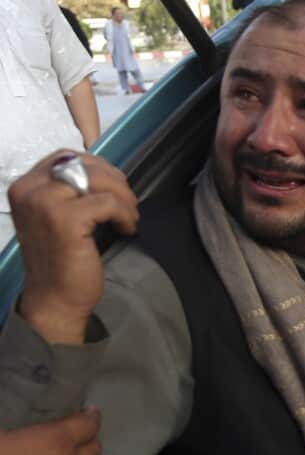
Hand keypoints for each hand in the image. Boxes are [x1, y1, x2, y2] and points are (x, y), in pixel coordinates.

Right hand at [9, 152, 138, 344]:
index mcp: (24, 186)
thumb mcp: (57, 216)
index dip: (98, 167)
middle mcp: (29, 190)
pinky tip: (127, 229)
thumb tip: (105, 173)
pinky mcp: (65, 220)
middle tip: (128, 203)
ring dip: (123, 196)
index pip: (66, 156)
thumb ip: (70, 191)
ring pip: (98, 179)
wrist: (54, 299)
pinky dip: (125, 214)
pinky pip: (108, 203)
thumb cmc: (60, 259)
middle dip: (115, 181)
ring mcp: (45, 203)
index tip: (114, 187)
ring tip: (129, 217)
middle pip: (85, 163)